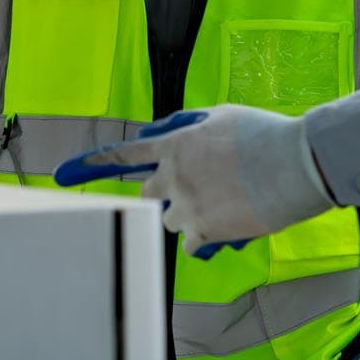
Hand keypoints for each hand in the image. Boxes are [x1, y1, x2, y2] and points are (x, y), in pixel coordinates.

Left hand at [53, 105, 333, 254]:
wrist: (296, 164)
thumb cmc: (263, 134)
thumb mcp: (220, 115)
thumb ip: (184, 126)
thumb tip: (156, 134)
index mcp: (174, 145)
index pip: (125, 154)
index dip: (94, 164)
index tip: (63, 174)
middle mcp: (173, 176)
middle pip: (148, 194)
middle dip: (164, 194)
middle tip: (193, 190)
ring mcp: (186, 206)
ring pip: (170, 220)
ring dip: (188, 216)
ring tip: (223, 205)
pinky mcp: (205, 232)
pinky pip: (192, 244)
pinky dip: (205, 238)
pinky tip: (228, 226)